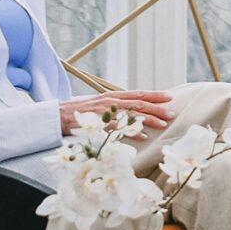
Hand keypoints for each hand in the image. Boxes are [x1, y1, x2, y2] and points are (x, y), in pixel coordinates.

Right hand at [59, 89, 175, 136]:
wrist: (59, 115)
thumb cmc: (81, 112)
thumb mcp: (100, 105)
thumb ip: (116, 107)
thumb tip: (133, 111)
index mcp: (112, 96)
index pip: (137, 93)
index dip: (154, 95)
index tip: (169, 96)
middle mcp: (110, 101)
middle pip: (138, 103)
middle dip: (156, 108)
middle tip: (172, 112)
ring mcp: (105, 112)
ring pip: (131, 114)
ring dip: (148, 119)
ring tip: (162, 123)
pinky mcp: (98, 124)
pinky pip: (117, 128)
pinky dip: (130, 131)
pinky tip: (142, 136)